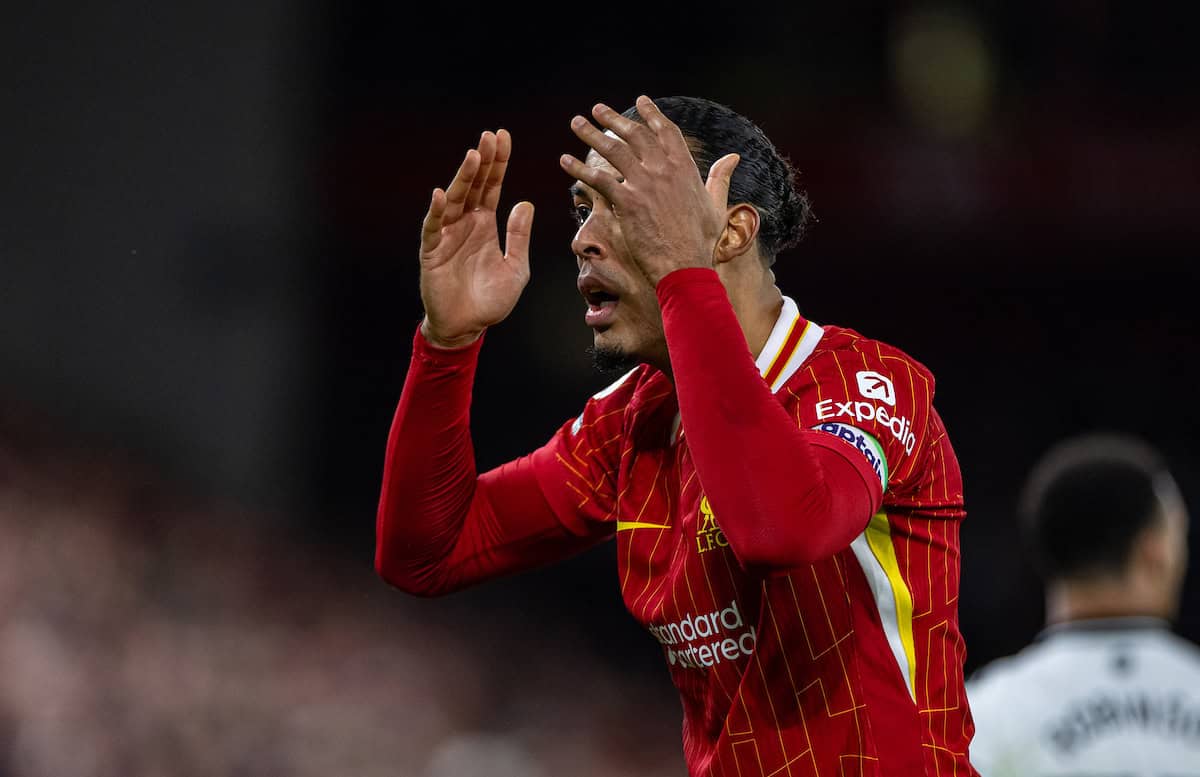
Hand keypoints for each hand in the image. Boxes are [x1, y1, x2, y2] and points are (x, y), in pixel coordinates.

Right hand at [419, 129, 532, 347]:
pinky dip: (437, 211)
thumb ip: (519, 237)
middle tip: (490, 136)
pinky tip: (442, 194)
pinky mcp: (432, 252)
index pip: (492, 187)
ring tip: (473, 156)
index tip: (504, 138)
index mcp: (485, 225)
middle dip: (482, 161)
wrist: (468, 327)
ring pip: (455, 200)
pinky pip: (433, 227)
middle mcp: (465, 225)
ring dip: (463, 178)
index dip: (498, 164)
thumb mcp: (516, 268)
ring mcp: (447, 236)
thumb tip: (525, 203)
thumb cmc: (491, 300)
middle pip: (473, 186)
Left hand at [558, 95, 738, 285]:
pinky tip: (564, 160)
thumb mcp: (715, 204)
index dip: (652, 114)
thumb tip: (732, 157)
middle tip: (598, 109)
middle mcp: (663, 168)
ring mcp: (644, 183)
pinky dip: (578, 168)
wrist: (685, 265)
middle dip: (614, 118)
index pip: (665, 131)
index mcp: (685, 167)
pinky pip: (598, 179)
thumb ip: (719, 177)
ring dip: (591, 134)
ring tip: (576, 124)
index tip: (640, 101)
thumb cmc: (701, 240)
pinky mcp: (626, 201)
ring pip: (612, 150)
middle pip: (634, 134)